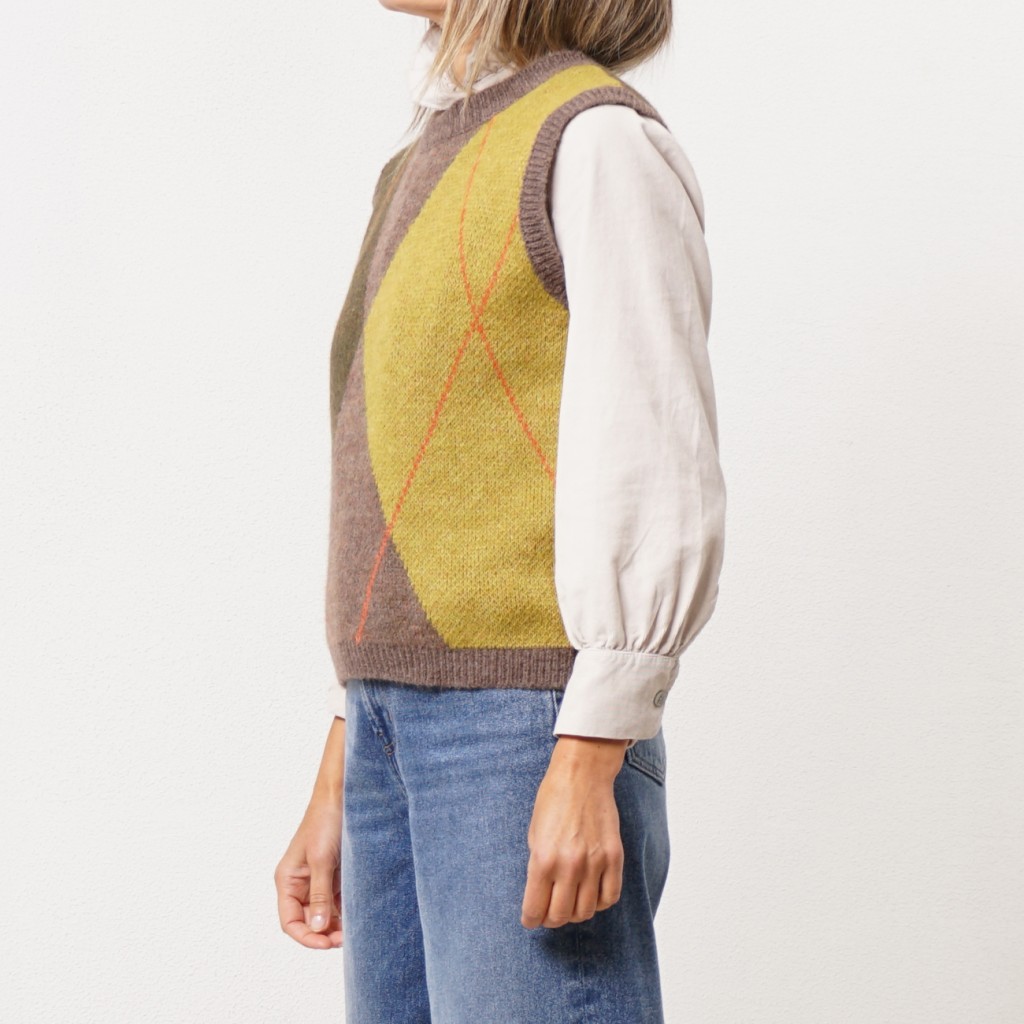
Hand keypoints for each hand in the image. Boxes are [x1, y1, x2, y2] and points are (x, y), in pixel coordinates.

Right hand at [275, 795, 343, 947]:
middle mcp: (299, 883)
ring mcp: (317, 879)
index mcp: (287, 880)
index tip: (327, 944)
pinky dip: (344, 911)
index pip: (290, 921)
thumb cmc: (326, 822)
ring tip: (353, 929)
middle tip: (345, 938)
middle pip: (307, 920)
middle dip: (323, 933)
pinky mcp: (334, 874)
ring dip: (335, 924)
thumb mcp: (322, 860)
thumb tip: (316, 927)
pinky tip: (356, 915)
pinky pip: (336, 901)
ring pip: (323, 913)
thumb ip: (319, 895)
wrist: (343, 795)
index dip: (306, 936)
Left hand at [520, 736, 627, 928]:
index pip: (535, 909)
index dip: (531, 919)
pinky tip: (591, 894)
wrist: (582, 775)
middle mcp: (570, 865)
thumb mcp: (533, 834)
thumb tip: (540, 897)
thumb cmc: (553, 801)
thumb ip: (538, 867)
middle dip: (550, 919)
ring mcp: (595, 863)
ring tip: (569, 902)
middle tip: (548, 913)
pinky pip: (610, 897)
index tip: (531, 919)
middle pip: (561, 916)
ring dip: (574, 912)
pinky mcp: (615, 857)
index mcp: (543, 859)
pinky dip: (599, 903)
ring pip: (586, 911)